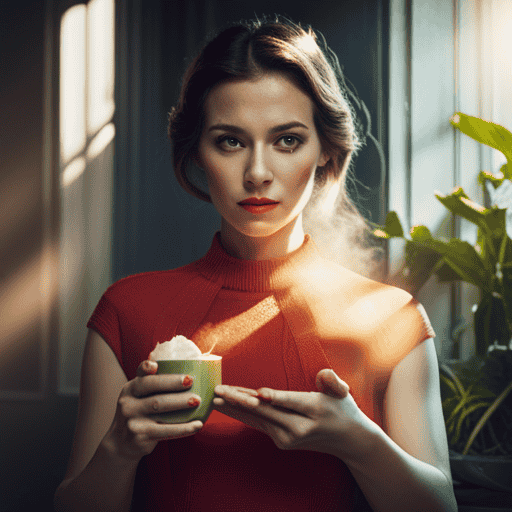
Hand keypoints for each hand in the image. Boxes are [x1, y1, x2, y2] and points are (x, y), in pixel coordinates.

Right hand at [104, 360, 202, 460]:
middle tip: (191, 381)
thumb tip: (166, 363)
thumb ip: (150, 380)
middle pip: (154, 394)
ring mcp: (133, 422)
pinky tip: (197, 424)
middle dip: (174, 386)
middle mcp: (128, 404)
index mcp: (130, 389)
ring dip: (181, 405)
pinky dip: (184, 428)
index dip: (149, 370)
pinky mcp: (141, 437)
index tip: (159, 366)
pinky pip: (166, 431)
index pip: (142, 378)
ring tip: (198, 401)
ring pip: (160, 410)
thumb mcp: (137, 394)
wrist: (121, 443)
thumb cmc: (138, 411)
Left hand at [213, 369, 369, 459]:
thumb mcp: (342, 391)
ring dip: (235, 407)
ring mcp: (288, 438)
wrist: (347, 440)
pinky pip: (257, 423)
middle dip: (240, 400)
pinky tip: (226, 406)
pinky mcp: (280, 440)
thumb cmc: (342, 408)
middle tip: (219, 391)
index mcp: (315, 411)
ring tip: (215, 397)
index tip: (258, 393)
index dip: (275, 397)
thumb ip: (332, 381)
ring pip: (257, 418)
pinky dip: (241, 414)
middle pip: (266, 411)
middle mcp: (299, 428)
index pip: (291, 402)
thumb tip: (323, 375)